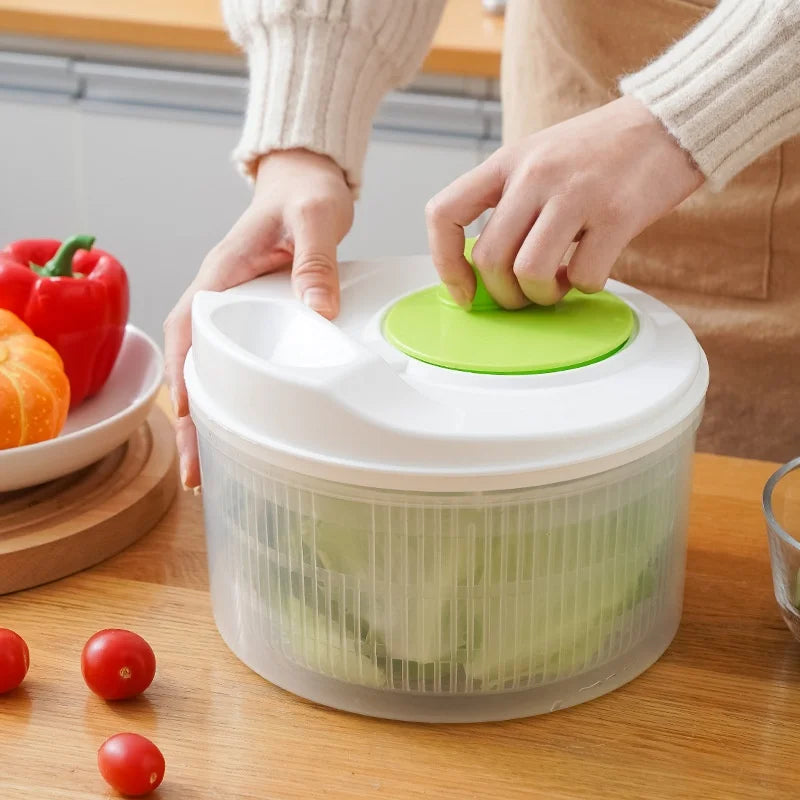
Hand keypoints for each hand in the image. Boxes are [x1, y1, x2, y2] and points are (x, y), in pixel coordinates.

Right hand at [164, 149, 353, 488]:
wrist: (304, 181)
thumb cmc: (303, 195)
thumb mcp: (316, 219)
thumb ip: (315, 261)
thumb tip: (317, 309)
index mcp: (221, 274)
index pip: (189, 331)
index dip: (186, 377)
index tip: (188, 419)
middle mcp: (217, 295)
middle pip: (191, 364)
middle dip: (188, 418)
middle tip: (195, 471)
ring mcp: (231, 309)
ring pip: (205, 368)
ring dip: (204, 416)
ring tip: (208, 468)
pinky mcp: (249, 317)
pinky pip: (230, 361)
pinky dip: (226, 397)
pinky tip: (236, 428)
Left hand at [426, 95, 703, 308]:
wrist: (669, 122)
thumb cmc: (598, 151)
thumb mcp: (538, 159)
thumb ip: (509, 205)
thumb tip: (486, 273)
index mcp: (507, 161)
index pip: (445, 213)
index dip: (445, 263)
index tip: (465, 291)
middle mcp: (534, 174)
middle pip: (490, 259)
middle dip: (505, 294)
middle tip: (526, 294)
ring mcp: (576, 193)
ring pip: (530, 273)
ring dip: (542, 295)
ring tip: (560, 282)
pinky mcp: (618, 214)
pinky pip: (583, 276)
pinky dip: (585, 286)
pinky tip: (592, 268)